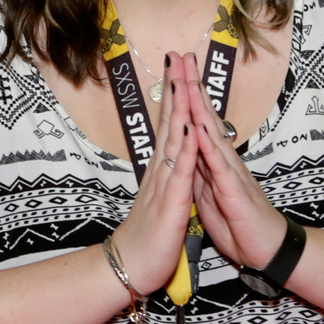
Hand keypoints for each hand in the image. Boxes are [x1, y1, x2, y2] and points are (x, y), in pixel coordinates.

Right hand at [109, 52, 200, 293]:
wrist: (132, 266)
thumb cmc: (149, 237)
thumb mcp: (160, 201)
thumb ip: (166, 177)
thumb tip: (169, 160)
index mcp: (161, 169)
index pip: (171, 125)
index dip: (176, 96)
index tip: (179, 68)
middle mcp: (160, 169)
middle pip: (170, 122)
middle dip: (176, 88)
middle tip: (178, 57)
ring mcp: (164, 183)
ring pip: (174, 139)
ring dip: (180, 109)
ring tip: (184, 80)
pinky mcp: (170, 202)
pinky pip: (180, 171)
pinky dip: (187, 148)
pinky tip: (191, 128)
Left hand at [180, 60, 286, 269]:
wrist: (264, 250)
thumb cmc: (238, 222)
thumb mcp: (209, 193)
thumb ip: (198, 170)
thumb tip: (186, 152)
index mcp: (213, 160)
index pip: (197, 120)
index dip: (185, 95)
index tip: (174, 68)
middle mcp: (223, 159)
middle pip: (206, 116)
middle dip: (193, 86)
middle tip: (183, 55)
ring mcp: (231, 172)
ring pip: (212, 134)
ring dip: (200, 107)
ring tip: (188, 82)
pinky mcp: (235, 191)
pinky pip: (220, 166)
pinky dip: (209, 146)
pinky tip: (200, 128)